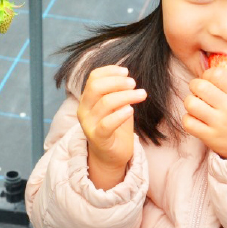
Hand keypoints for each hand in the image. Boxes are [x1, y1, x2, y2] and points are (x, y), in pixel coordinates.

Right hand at [77, 65, 146, 188]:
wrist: (110, 156)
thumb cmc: (116, 127)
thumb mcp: (116, 105)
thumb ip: (117, 91)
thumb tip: (126, 73)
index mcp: (87, 99)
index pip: (93, 78)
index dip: (110, 71)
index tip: (126, 71)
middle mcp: (84, 110)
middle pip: (96, 87)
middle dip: (117, 82)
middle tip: (134, 83)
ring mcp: (89, 124)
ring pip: (105, 103)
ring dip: (126, 96)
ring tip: (142, 94)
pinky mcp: (97, 138)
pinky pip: (107, 124)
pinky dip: (120, 115)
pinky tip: (131, 110)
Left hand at [182, 67, 226, 158]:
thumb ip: (226, 85)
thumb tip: (204, 75)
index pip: (217, 74)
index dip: (208, 74)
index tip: (208, 80)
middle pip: (200, 86)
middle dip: (194, 86)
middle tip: (197, 92)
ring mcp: (219, 123)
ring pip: (191, 104)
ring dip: (189, 102)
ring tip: (196, 106)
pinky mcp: (209, 136)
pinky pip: (188, 122)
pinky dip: (188, 119)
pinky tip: (195, 119)